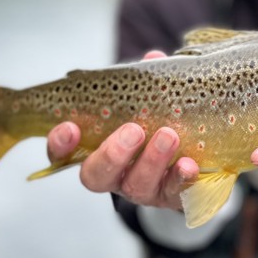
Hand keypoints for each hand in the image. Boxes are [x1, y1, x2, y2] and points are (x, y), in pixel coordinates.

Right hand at [45, 50, 198, 210]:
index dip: (60, 144)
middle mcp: (114, 175)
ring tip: (168, 136)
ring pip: (137, 185)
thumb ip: (146, 83)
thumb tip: (153, 59)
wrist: (196, 159)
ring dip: (152, 160)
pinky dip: (181, 178)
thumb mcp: (149, 101)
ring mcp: (142, 190)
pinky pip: (174, 193)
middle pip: (96, 176)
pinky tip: (189, 164)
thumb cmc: (159, 124)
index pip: (64, 153)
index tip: (69, 126)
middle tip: (132, 131)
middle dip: (112, 154)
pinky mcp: (172, 199)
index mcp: (97, 149)